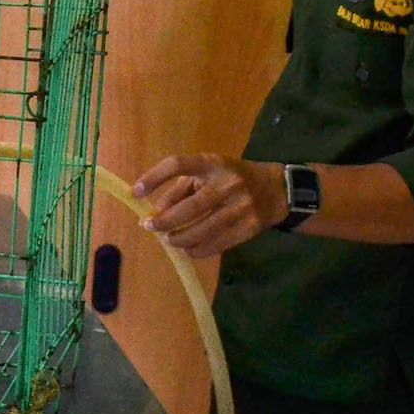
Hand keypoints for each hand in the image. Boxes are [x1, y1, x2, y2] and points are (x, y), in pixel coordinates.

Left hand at [132, 155, 287, 258]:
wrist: (277, 190)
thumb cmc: (231, 178)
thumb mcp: (206, 174)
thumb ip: (179, 190)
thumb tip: (153, 213)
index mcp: (213, 163)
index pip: (178, 164)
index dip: (153, 178)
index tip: (135, 192)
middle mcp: (228, 183)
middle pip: (189, 208)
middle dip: (164, 222)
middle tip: (149, 226)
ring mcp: (241, 206)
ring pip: (201, 231)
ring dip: (178, 239)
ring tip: (168, 239)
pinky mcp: (250, 227)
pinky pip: (216, 245)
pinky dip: (196, 250)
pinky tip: (187, 248)